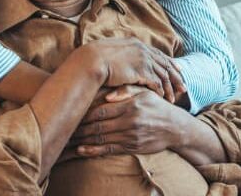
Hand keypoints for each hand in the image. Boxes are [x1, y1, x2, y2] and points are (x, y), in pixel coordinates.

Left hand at [69, 86, 186, 156]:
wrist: (175, 127)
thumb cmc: (157, 106)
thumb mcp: (145, 92)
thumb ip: (126, 90)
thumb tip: (107, 94)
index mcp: (131, 105)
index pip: (101, 110)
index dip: (84, 112)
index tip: (73, 111)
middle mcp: (130, 121)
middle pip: (98, 125)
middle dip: (80, 127)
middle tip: (65, 126)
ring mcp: (131, 136)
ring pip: (102, 138)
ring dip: (83, 140)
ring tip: (69, 138)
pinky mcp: (132, 147)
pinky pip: (109, 150)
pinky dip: (94, 150)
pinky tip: (82, 150)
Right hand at [82, 38, 185, 102]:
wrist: (91, 60)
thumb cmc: (96, 59)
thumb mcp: (112, 52)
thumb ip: (122, 55)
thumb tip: (122, 59)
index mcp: (137, 44)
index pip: (159, 54)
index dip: (170, 63)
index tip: (179, 69)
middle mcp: (143, 50)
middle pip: (166, 64)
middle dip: (176, 77)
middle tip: (184, 87)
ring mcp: (144, 60)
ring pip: (163, 75)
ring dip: (170, 88)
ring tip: (174, 98)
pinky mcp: (141, 71)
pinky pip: (156, 83)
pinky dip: (161, 91)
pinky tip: (163, 98)